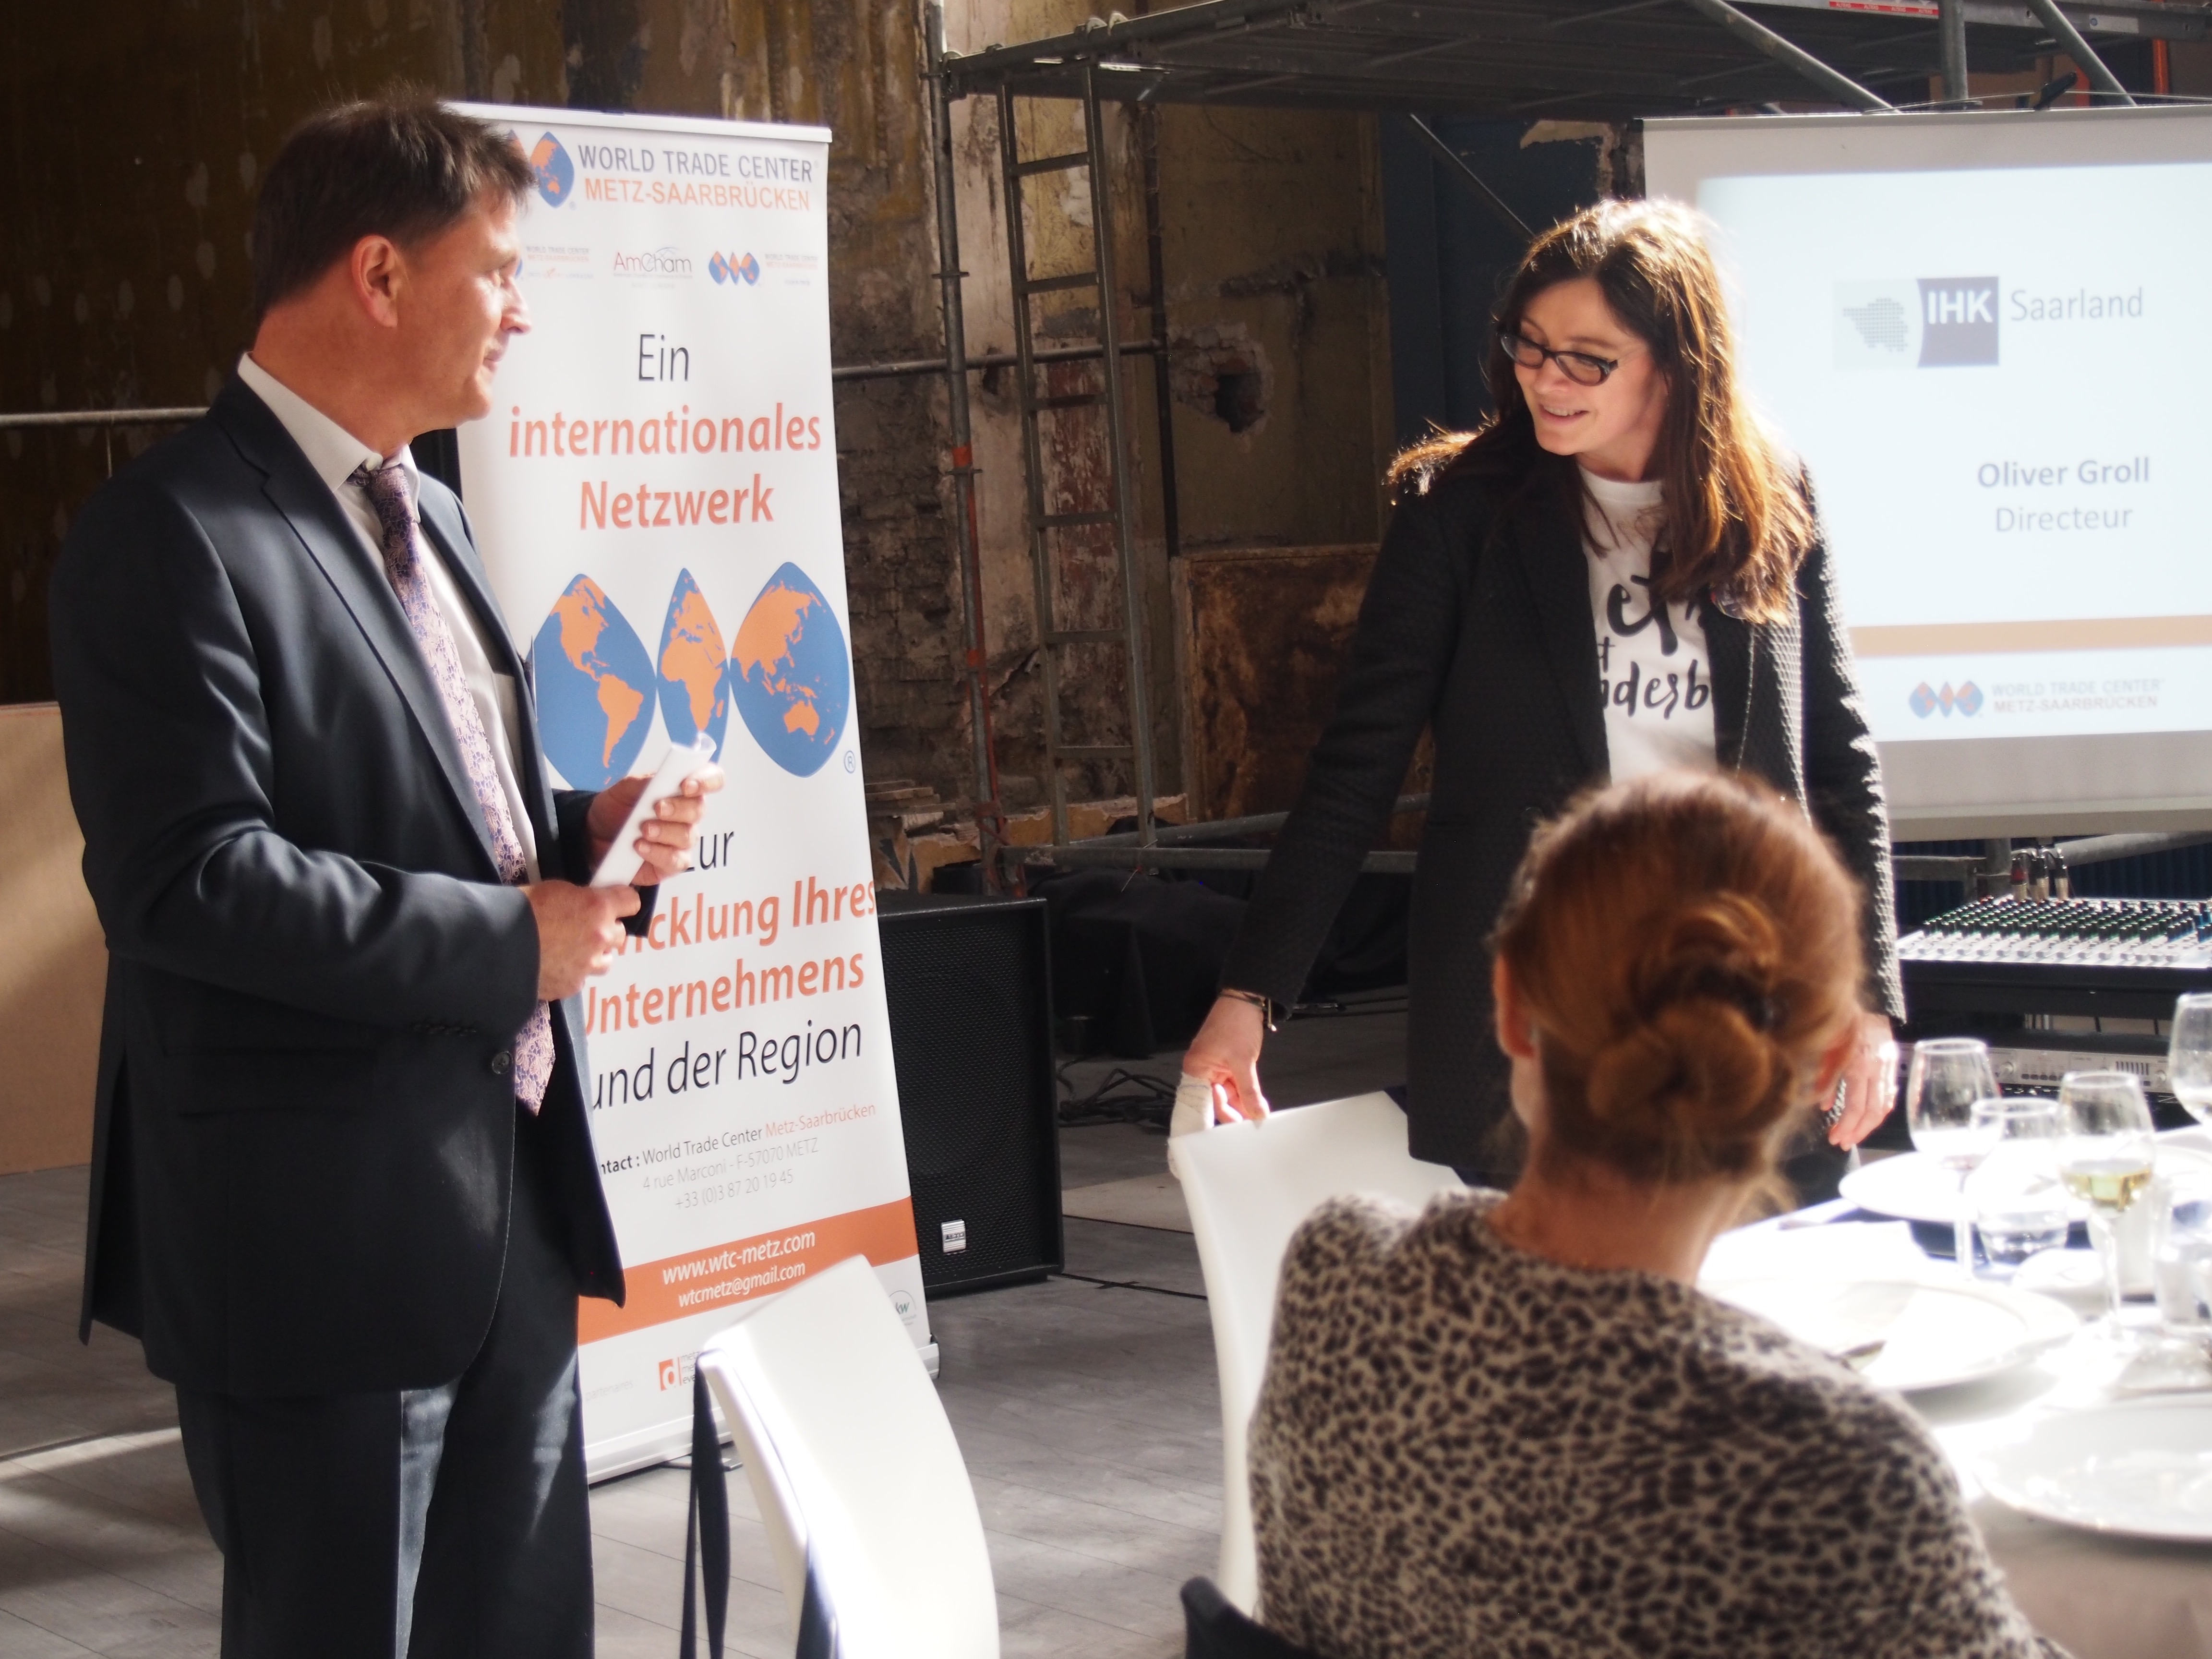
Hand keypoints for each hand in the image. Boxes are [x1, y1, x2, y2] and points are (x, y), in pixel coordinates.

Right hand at [526, 880, 640, 999]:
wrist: (496, 943)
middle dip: (604, 931)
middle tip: (582, 927)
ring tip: (568, 948)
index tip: (618, 904)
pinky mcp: (573, 984)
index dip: (622, 902)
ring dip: (593, 954)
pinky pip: (582, 977)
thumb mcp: (556, 889)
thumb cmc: (520, 912)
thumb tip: (589, 902)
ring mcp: (588, 964)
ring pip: (604, 960)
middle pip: (619, 934)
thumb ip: (582, 898)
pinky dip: (572, 971)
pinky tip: (553, 962)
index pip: (631, 902)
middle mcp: (599, 937)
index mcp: (598, 908)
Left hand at [586, 764, 726, 884]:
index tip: (687, 785)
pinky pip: (676, 861)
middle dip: (678, 808)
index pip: (711, 779)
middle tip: (657, 808)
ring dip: (665, 831)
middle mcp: (688, 814)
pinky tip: (639, 846)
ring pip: (687, 835)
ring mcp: (682, 840)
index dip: (706, 780)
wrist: (595, 835)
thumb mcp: (623, 789)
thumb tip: (659, 779)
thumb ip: (642, 782)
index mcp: (682, 789)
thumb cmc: (616, 808)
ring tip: (643, 830)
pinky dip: (657, 853)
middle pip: (699, 809)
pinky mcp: (672, 863)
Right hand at [1183, 995, 1270, 1122]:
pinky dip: (1244, 1094)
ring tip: (1257, 1117)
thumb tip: (1257, 1113)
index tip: (1228, 1136)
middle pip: (1216, 1100)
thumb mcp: (1244, 1061)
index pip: (1203, 1103)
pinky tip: (1255, 1105)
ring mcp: (1213, 1067)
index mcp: (1196, 1068)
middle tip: (1250, 1126)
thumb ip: (1249, 1091)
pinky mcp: (1225, 1064)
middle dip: (1234, 1112)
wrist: (1246, 1000)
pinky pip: (1233, 1085)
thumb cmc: (1236, 1023)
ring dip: (1242, 1104)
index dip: (1217, 1118)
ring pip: (1227, 1094)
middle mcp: (1201, 1070)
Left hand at [1829, 1011, 1897, 1149]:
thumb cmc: (1838, 1024)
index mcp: (1859, 1066)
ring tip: (1854, 1136)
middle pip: (1873, 1111)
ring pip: (1884, 1105)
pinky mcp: (1891, 1064)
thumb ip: (1824, 1080)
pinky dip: (1879, 1109)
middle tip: (1844, 1143)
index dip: (1846, 1127)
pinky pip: (1889, 1093)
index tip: (1835, 1138)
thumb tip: (1822, 1107)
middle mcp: (1877, 1069)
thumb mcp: (1824, 1051)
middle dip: (1858, 1131)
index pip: (1856, 1107)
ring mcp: (1887, 1067)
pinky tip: (1868, 1118)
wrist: (1859, 1003)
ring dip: (1869, 1125)